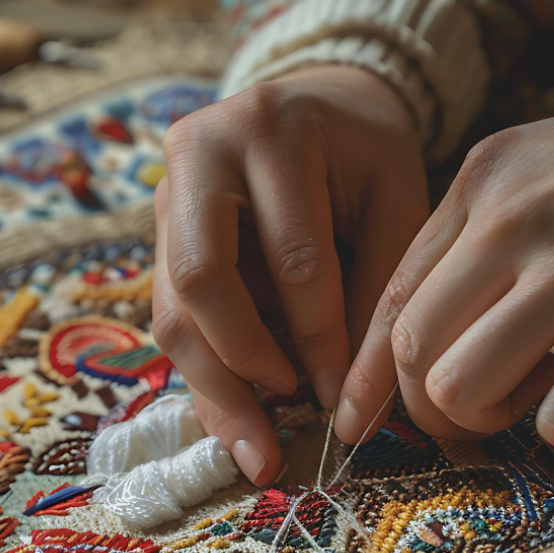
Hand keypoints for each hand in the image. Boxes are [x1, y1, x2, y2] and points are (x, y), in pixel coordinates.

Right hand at [152, 65, 428, 484]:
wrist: (318, 101)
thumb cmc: (367, 153)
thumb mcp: (396, 203)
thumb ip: (378, 292)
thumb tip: (351, 403)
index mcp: (267, 129)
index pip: (291, 257)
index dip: (318, 337)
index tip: (341, 398)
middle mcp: (196, 154)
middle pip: (199, 282)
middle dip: (243, 368)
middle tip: (283, 431)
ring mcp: (164, 196)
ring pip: (172, 312)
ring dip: (215, 389)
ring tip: (256, 451)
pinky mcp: (158, 238)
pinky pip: (173, 320)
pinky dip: (207, 375)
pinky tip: (238, 421)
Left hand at [335, 112, 553, 460]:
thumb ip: (489, 235)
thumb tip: (419, 347)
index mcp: (489, 177)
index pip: (392, 297)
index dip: (368, 378)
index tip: (356, 424)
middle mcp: (516, 214)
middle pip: (415, 354)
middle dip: (436, 410)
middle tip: (485, 415)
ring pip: (464, 392)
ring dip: (502, 419)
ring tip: (550, 393)